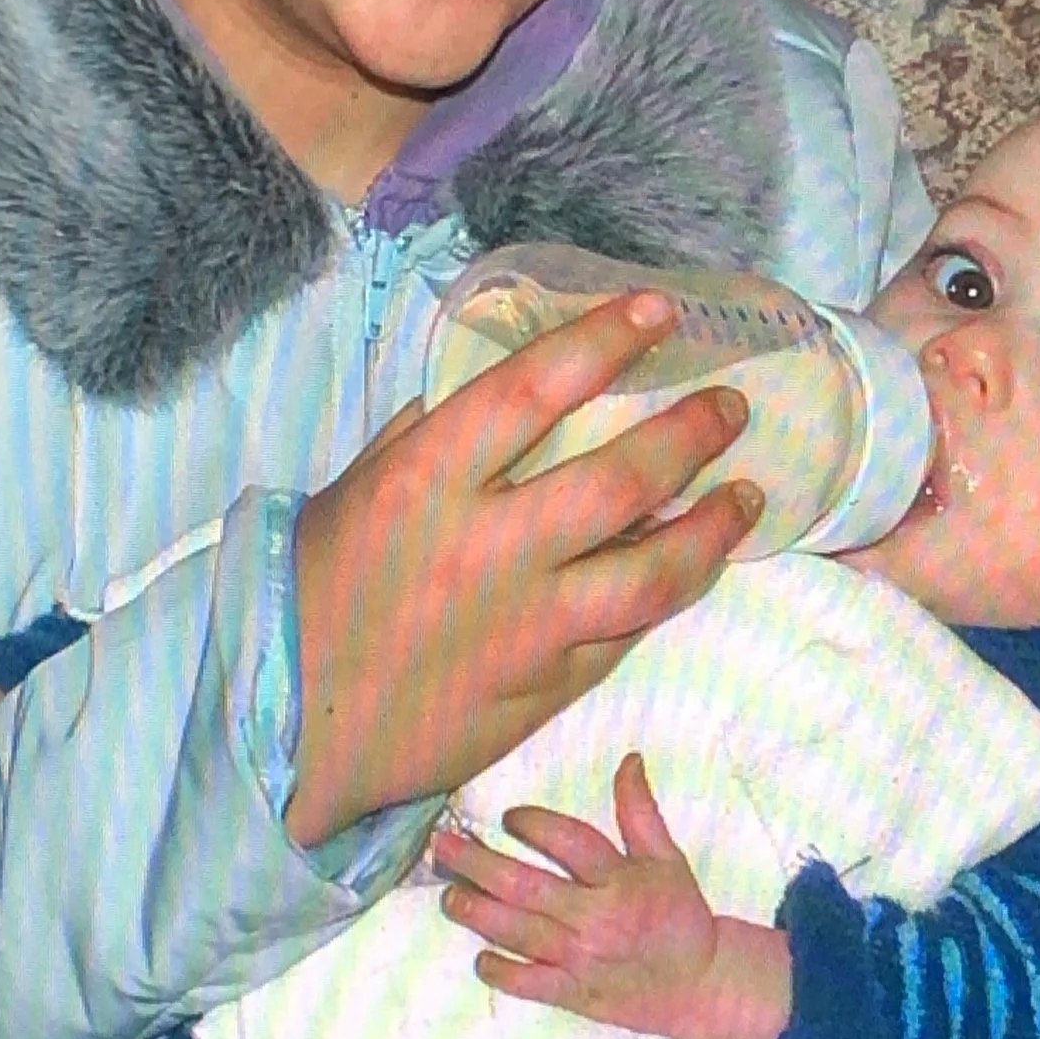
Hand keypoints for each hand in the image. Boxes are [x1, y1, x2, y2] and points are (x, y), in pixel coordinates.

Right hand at [288, 294, 761, 844]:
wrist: (292, 728)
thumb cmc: (315, 592)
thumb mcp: (357, 489)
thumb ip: (431, 435)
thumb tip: (509, 387)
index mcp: (426, 483)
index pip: (534, 389)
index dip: (605, 340)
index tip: (658, 310)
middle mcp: (487, 551)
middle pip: (620, 479)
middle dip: (691, 433)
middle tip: (730, 406)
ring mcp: (526, 627)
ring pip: (652, 571)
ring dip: (713, 527)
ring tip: (747, 495)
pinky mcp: (547, 688)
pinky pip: (628, 631)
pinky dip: (667, 593)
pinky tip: (692, 566)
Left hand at [434, 754, 791, 1038]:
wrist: (701, 985)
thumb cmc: (680, 915)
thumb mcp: (667, 858)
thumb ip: (641, 811)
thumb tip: (628, 760)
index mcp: (620, 880)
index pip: (569, 843)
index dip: (534, 825)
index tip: (508, 816)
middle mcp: (596, 917)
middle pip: (526, 886)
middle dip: (478, 864)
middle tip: (443, 846)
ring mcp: (582, 959)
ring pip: (519, 932)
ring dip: (478, 912)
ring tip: (448, 896)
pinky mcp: (576, 994)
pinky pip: (531, 984)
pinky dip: (504, 971)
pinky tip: (480, 958)